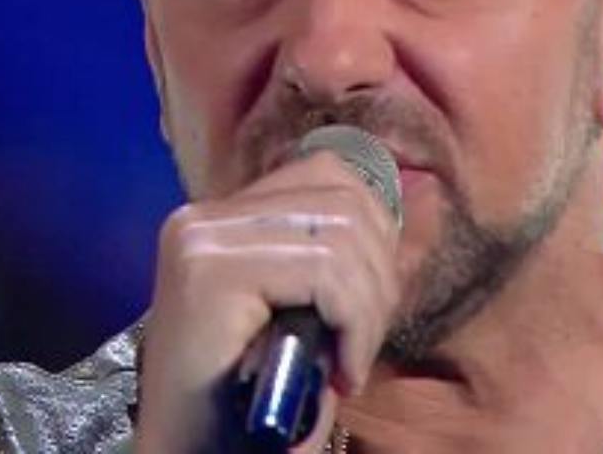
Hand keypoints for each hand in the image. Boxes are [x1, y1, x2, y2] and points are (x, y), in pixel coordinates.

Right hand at [134, 151, 400, 452]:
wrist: (186, 450)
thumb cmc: (243, 393)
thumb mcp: (295, 310)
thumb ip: (332, 256)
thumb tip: (416, 195)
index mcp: (220, 215)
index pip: (327, 176)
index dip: (375, 233)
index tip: (368, 305)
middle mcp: (203, 215)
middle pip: (343, 201)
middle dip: (379, 278)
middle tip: (361, 344)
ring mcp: (202, 237)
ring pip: (341, 238)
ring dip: (367, 311)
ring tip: (348, 361)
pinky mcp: (209, 272)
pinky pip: (324, 274)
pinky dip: (354, 327)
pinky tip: (339, 372)